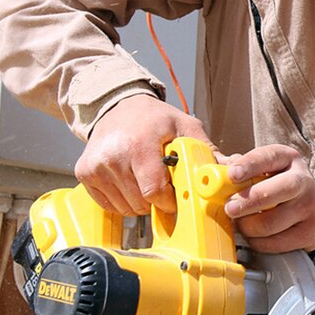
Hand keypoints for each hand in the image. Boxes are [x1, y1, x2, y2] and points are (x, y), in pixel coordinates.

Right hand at [75, 93, 216, 214]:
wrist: (116, 106)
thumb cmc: (154, 119)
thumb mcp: (184, 126)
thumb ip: (207, 150)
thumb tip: (231, 169)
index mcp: (140, 144)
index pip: (154, 191)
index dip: (169, 200)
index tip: (176, 195)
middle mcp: (113, 156)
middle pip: (140, 203)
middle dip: (157, 201)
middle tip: (163, 184)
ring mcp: (95, 166)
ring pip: (125, 208)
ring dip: (140, 202)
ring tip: (145, 179)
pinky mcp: (84, 173)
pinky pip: (108, 205)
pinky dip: (123, 200)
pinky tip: (129, 181)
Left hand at [223, 144, 314, 253]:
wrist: (313, 208)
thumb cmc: (277, 187)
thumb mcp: (263, 171)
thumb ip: (237, 169)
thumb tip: (209, 174)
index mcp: (288, 159)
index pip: (269, 156)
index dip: (249, 165)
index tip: (231, 175)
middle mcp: (304, 180)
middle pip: (275, 191)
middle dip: (248, 201)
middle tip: (229, 208)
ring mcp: (311, 206)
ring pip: (271, 223)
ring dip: (248, 227)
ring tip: (241, 224)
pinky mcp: (313, 231)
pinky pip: (276, 243)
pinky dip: (258, 242)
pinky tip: (255, 236)